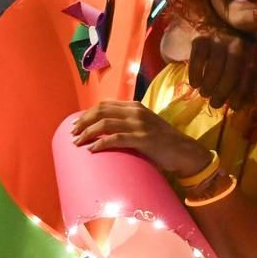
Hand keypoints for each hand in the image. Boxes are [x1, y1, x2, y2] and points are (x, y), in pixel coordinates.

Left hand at [69, 100, 210, 175]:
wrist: (184, 151)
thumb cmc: (163, 142)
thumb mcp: (145, 126)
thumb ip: (129, 124)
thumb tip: (106, 132)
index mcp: (135, 107)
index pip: (105, 105)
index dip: (87, 114)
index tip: (76, 125)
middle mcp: (136, 112)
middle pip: (101, 112)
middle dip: (83, 122)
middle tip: (72, 134)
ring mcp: (139, 125)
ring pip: (105, 124)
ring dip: (87, 133)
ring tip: (78, 143)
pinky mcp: (142, 139)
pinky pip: (116, 138)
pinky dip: (101, 144)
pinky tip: (92, 149)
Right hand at [185, 30, 255, 111]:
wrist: (208, 33)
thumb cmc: (225, 60)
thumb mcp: (237, 68)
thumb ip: (240, 83)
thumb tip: (236, 105)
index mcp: (250, 52)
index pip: (248, 74)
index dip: (241, 93)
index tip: (232, 107)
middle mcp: (237, 43)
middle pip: (232, 71)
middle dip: (222, 91)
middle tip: (214, 104)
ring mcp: (219, 39)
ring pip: (216, 65)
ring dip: (209, 85)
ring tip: (205, 94)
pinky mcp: (202, 39)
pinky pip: (199, 59)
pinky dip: (196, 74)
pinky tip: (194, 85)